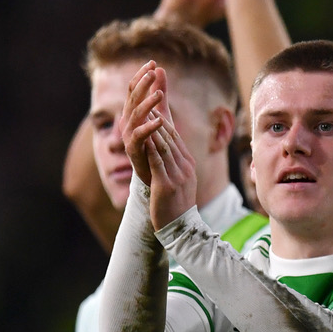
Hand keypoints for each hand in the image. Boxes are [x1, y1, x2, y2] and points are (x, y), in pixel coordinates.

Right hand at [121, 61, 170, 186]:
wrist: (154, 170)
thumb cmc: (156, 140)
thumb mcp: (161, 113)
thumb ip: (159, 92)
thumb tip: (160, 69)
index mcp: (133, 111)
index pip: (134, 89)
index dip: (141, 75)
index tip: (153, 62)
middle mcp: (128, 121)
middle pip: (132, 98)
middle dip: (142, 84)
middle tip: (152, 72)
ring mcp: (129, 134)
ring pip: (136, 115)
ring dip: (147, 103)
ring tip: (160, 94)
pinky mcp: (134, 148)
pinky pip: (140, 135)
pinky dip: (149, 127)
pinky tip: (160, 120)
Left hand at [146, 112, 198, 230]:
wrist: (180, 228)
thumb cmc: (176, 206)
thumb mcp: (179, 181)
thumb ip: (174, 164)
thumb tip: (167, 150)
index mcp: (188, 165)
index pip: (176, 138)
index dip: (165, 121)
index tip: (155, 108)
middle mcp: (185, 168)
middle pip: (170, 138)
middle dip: (159, 119)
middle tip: (148, 103)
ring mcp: (177, 176)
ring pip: (164, 147)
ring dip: (153, 129)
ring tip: (144, 115)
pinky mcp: (167, 185)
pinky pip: (158, 163)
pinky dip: (151, 149)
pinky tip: (144, 139)